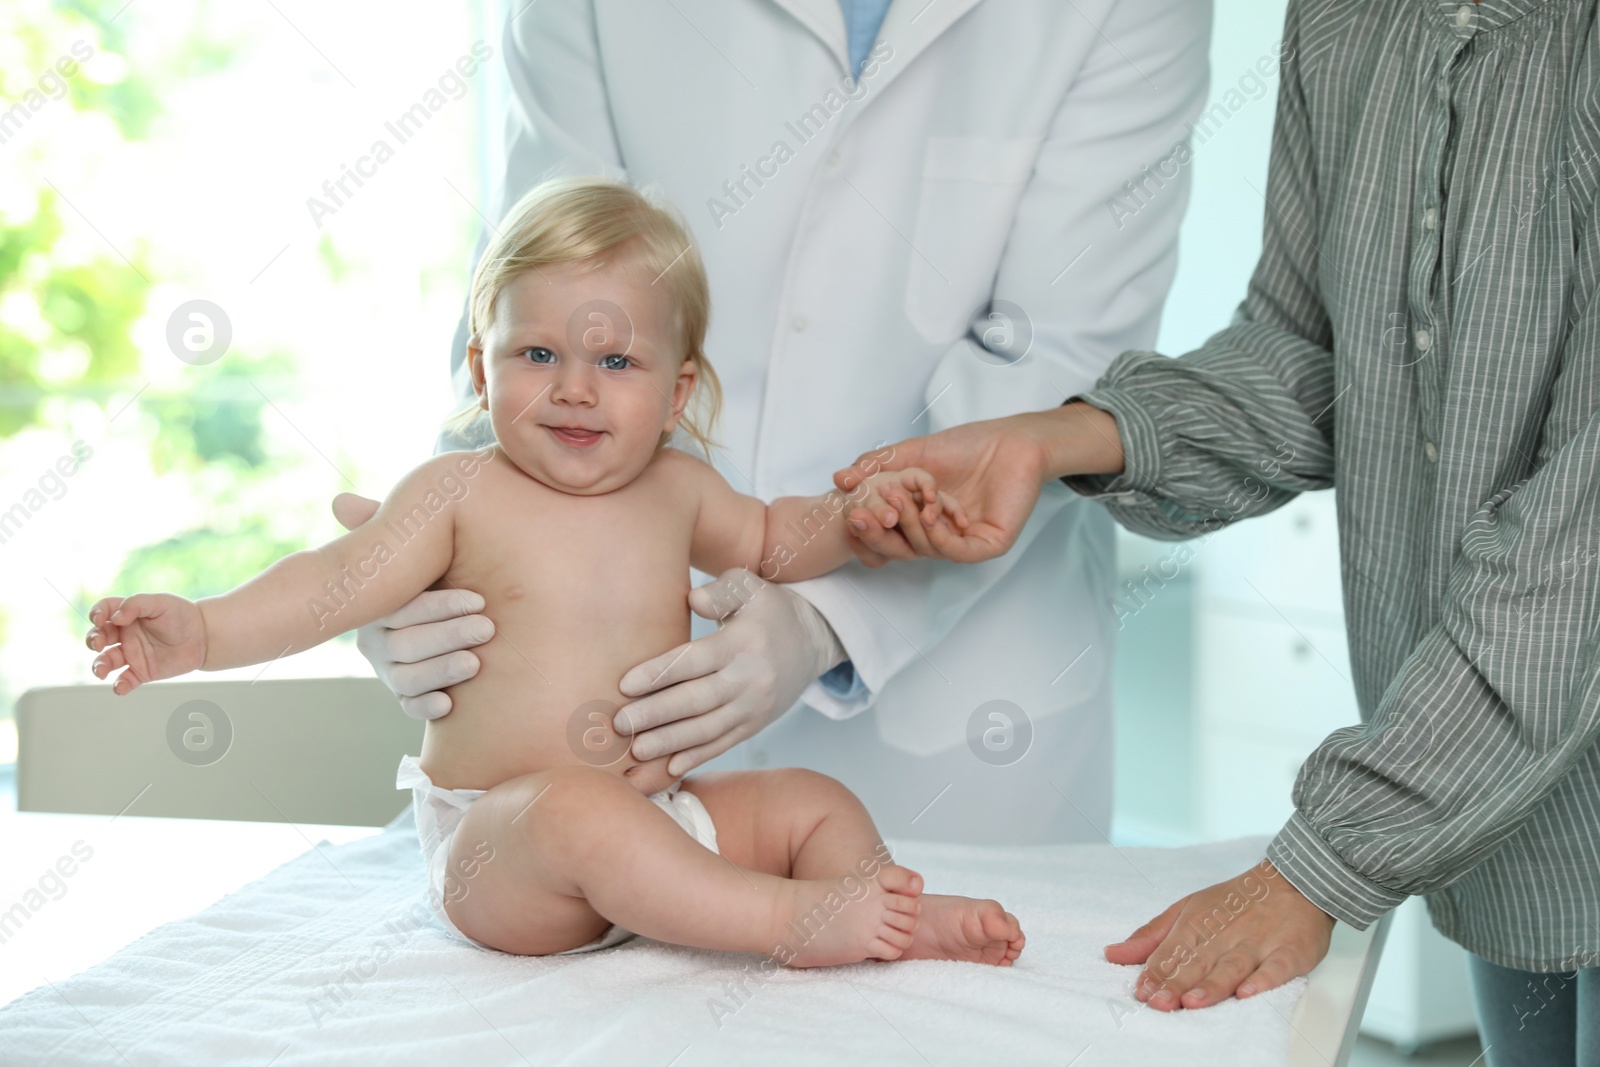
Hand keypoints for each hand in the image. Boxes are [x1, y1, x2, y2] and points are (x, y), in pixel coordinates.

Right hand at [86, 594, 206, 694]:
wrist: (204, 637)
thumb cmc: (182, 616)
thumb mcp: (162, 602)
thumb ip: (137, 604)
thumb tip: (115, 617)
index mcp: (127, 615)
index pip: (103, 612)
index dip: (96, 614)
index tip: (99, 619)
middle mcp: (125, 635)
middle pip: (98, 637)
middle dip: (93, 640)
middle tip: (99, 644)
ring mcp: (132, 654)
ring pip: (106, 661)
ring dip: (99, 666)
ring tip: (101, 671)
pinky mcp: (141, 672)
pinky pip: (125, 681)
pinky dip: (120, 686)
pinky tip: (120, 687)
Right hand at [333, 492, 493, 719]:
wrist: (472, 607)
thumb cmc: (445, 568)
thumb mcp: (425, 545)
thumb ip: (390, 526)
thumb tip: (339, 500)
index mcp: (380, 604)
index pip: (401, 608)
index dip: (438, 605)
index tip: (479, 599)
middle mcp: (378, 639)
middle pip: (405, 644)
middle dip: (448, 635)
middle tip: (487, 628)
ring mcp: (391, 670)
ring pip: (407, 677)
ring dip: (441, 670)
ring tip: (476, 663)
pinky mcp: (408, 695)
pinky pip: (408, 707)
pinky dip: (426, 707)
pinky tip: (449, 703)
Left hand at [614, 568, 843, 775]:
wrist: (813, 641)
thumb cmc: (768, 610)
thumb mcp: (751, 587)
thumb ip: (721, 591)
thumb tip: (693, 600)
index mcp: (743, 643)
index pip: (696, 660)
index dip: (660, 673)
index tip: (624, 684)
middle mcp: (751, 679)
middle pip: (698, 700)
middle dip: (656, 714)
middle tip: (619, 723)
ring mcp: (755, 707)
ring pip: (708, 729)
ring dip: (671, 742)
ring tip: (637, 750)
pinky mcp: (755, 725)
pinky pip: (724, 744)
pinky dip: (697, 757)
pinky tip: (670, 767)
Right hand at [836, 417, 1052, 564]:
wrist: (1010, 441)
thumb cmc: (966, 446)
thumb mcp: (910, 453)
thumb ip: (875, 465)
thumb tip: (839, 481)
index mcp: (918, 520)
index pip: (885, 536)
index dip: (864, 532)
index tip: (848, 515)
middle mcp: (937, 535)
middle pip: (899, 549)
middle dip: (877, 535)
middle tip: (858, 518)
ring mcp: (962, 542)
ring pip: (926, 550)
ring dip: (909, 529)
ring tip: (900, 505)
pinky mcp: (987, 544)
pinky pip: (956, 552)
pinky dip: (938, 539)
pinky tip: (928, 519)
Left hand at [1105, 860, 1334, 1009]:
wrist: (1293, 882)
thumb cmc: (1234, 902)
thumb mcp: (1186, 910)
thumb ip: (1151, 936)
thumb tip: (1112, 954)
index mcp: (1197, 924)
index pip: (1173, 952)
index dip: (1156, 974)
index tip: (1141, 992)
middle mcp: (1226, 935)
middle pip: (1199, 963)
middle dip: (1177, 983)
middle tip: (1159, 1002)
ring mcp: (1259, 943)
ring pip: (1233, 967)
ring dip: (1213, 985)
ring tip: (1192, 1001)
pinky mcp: (1291, 951)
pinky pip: (1277, 967)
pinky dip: (1264, 980)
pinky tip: (1248, 992)